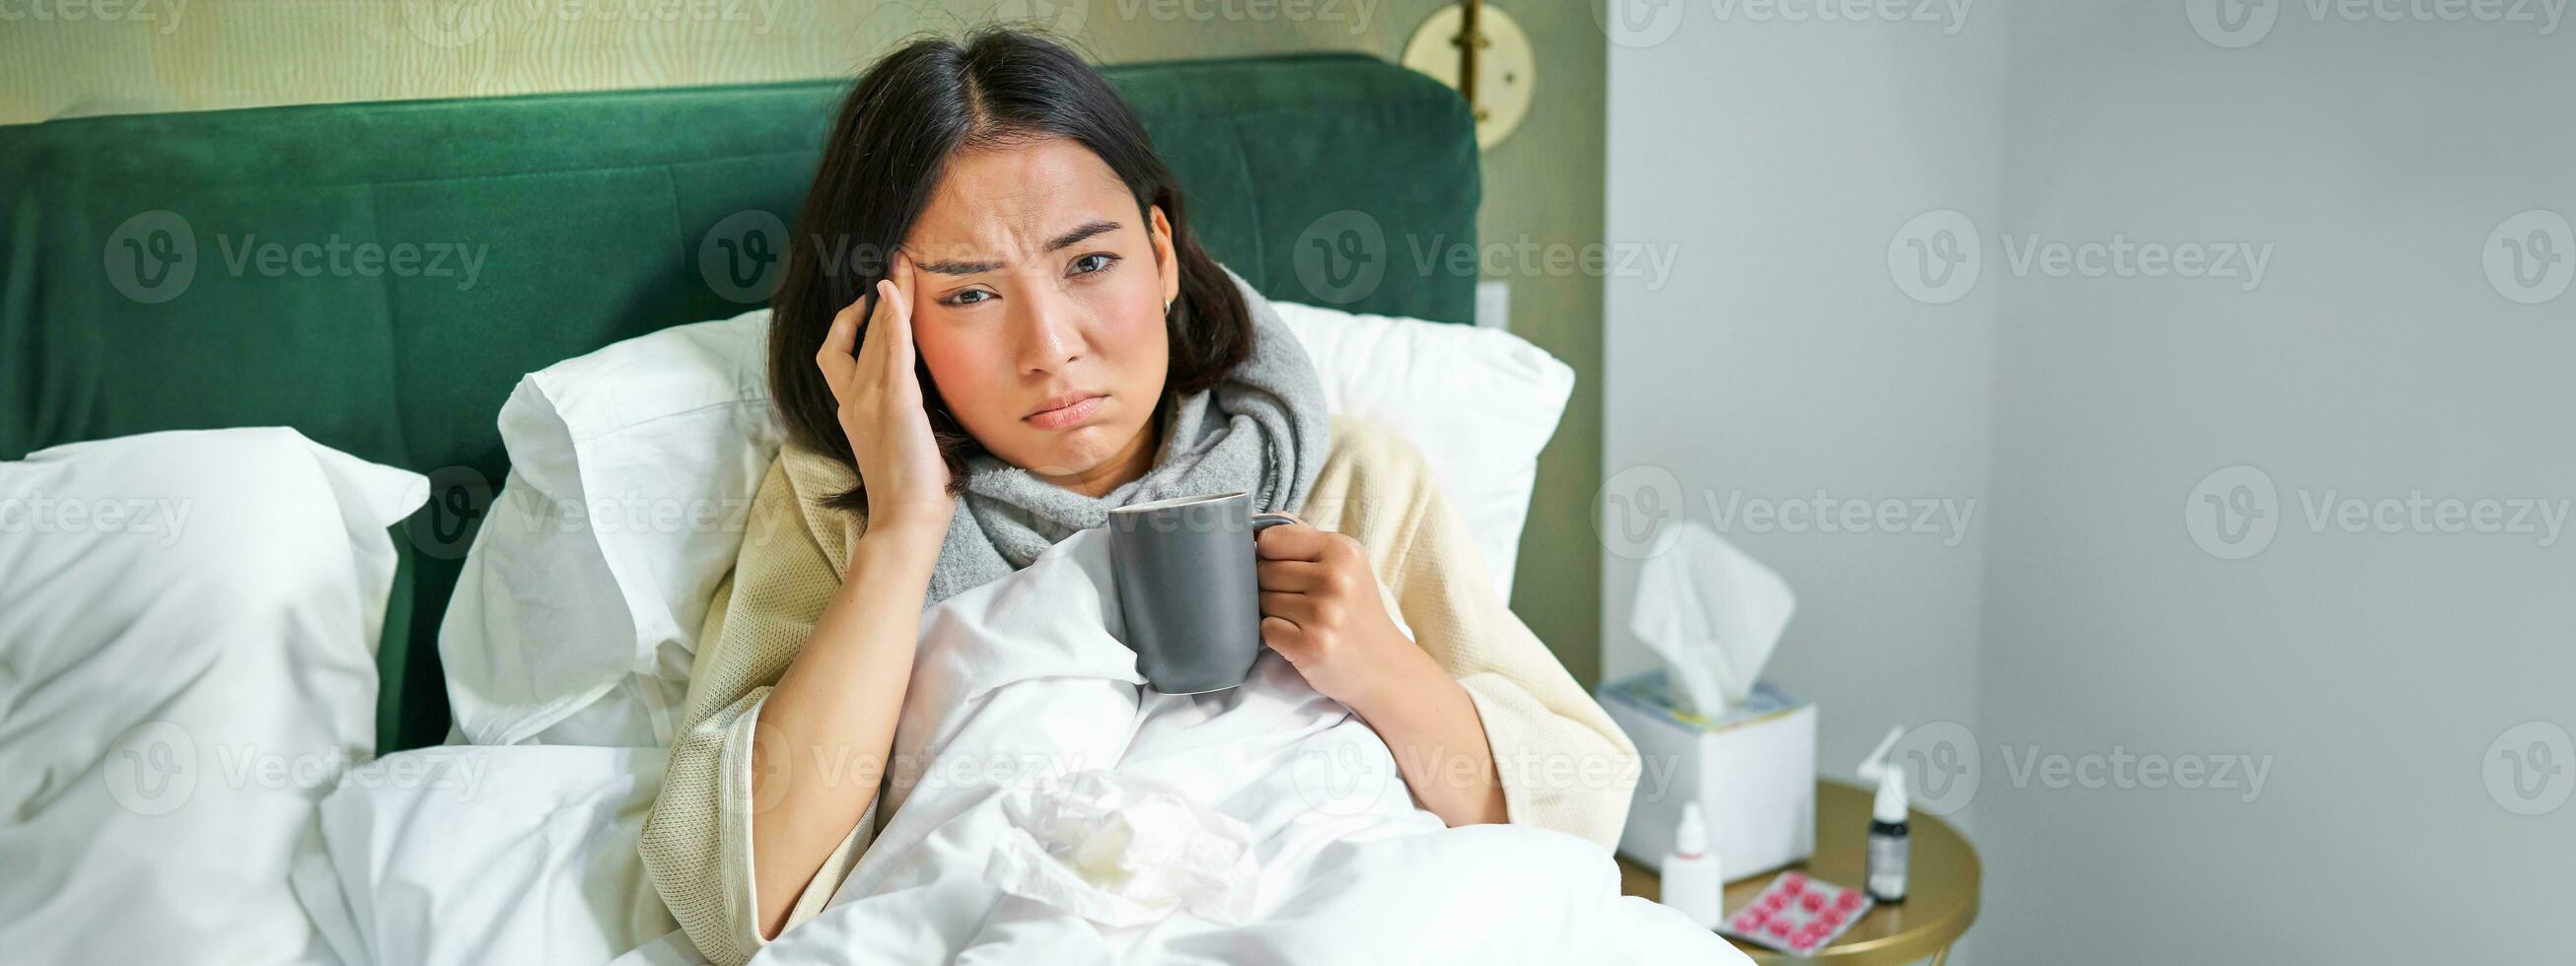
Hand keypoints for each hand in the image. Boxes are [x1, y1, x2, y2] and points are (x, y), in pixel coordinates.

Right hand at [815, 251, 953, 534]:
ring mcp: (868, 400)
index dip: (851, 321)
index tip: (870, 300)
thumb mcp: (900, 440)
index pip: (841, 351)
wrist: (905, 521)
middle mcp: (852, 399)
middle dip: (875, 297)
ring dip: (889, 296)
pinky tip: (896, 291)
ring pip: (874, 334)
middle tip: (893, 262)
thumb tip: (918, 393)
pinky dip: (892, 317)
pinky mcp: (893, 403)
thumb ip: (900, 411)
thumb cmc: (911, 489)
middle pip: (857, 334)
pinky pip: (890, 349)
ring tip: (901, 263)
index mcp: (851, 409)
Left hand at [1255, 518, 1424, 710]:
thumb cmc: (1355, 609)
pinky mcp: (1312, 646)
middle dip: (1271, 586)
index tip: (1286, 569)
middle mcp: (1336, 579)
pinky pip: (1266, 629)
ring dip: (1273, 612)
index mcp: (1342, 550)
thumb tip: (1253, 524)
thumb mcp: (1343, 563)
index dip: (1268, 555)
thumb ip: (1301, 537)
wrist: (1384, 665)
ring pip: (1262, 600)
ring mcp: (1324, 614)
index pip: (1271, 539)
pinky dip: (1276, 636)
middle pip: (1263, 571)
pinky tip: (1300, 638)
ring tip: (1303, 620)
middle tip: (1300, 601)